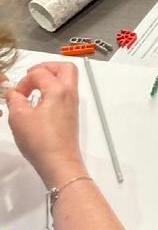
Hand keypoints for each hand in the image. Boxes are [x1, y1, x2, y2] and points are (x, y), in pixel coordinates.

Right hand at [5, 62, 85, 188]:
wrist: (59, 162)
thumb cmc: (39, 140)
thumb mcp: (19, 118)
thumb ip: (15, 100)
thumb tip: (13, 93)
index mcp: (58, 90)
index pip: (40, 73)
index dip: (24, 80)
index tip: (15, 94)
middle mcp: (69, 93)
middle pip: (64, 68)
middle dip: (46, 67)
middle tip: (30, 76)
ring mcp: (73, 103)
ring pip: (67, 79)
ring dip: (51, 78)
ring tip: (33, 89)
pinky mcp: (71, 114)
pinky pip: (65, 92)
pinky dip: (53, 89)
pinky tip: (40, 102)